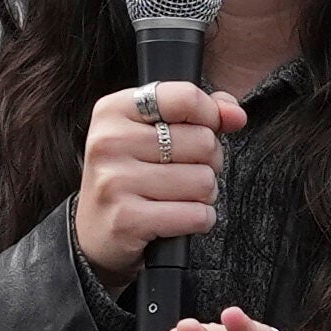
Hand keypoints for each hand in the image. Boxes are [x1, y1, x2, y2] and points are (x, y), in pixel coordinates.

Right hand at [70, 79, 242, 283]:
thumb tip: (237, 115)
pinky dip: (200, 220)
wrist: (94, 232)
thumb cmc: (133, 176)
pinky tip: (179, 219)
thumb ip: (200, 113)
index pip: (185, 98)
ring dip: (205, 195)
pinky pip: (197, 215)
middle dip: (209, 162)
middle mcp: (109, 141)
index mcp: (114, 110)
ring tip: (180, 197)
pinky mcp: (127, 219)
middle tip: (186, 173)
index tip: (205, 130)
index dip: (210, 116)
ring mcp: (115, 181)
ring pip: (204, 181)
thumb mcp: (154, 132)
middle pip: (203, 141)